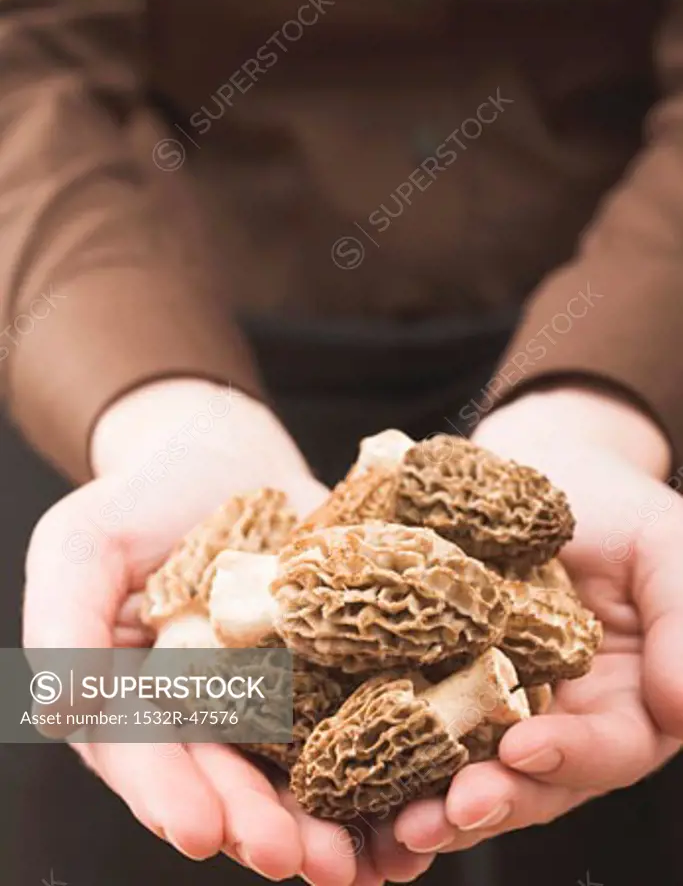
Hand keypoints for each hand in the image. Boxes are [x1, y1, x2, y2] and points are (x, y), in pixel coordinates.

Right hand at [24, 379, 427, 885]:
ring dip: (330, 821)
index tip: (201, 829)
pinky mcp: (332, 667)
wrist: (224, 455)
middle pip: (229, 780)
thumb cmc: (139, 500)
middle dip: (262, 825)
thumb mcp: (81, 548)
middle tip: (301, 861)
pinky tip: (415, 802)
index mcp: (133, 703)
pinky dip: (386, 767)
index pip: (146, 757)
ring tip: (365, 858)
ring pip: (298, 771)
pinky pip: (358, 721)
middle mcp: (204, 717)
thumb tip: (61, 716)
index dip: (171, 794)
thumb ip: (63, 628)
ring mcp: (273, 697)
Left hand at [392, 386, 682, 855]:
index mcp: (623, 707)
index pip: (606, 751)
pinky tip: (352, 768)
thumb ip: (682, 621)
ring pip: (468, 768)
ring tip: (395, 820)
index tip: (524, 750)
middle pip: (528, 783)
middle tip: (441, 815)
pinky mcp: (440, 680)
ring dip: (431, 799)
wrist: (545, 467)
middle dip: (487, 802)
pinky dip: (388, 749)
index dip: (569, 758)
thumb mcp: (666, 551)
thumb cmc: (619, 511)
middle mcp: (559, 723)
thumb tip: (681, 706)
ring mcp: (497, 708)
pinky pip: (416, 720)